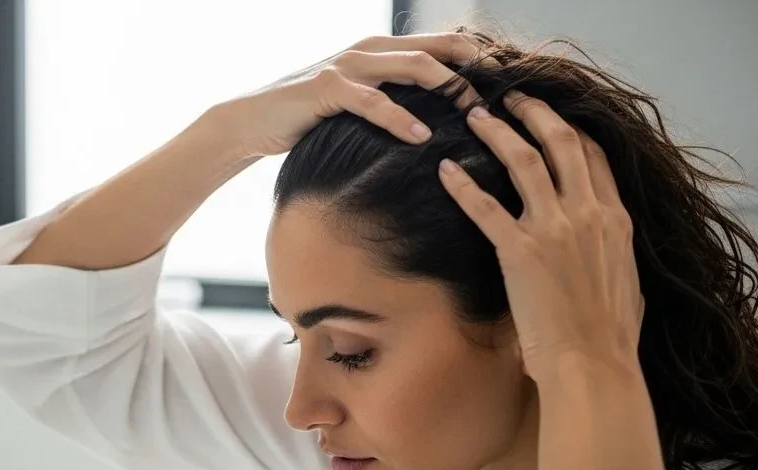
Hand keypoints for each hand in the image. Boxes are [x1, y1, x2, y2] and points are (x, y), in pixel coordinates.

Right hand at [214, 33, 488, 158]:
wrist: (252, 120)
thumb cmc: (309, 117)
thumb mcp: (357, 104)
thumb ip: (391, 101)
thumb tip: (437, 124)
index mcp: (379, 50)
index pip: (439, 44)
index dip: (475, 59)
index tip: (505, 84)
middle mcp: (368, 49)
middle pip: (435, 48)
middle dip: (472, 69)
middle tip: (501, 96)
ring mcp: (348, 65)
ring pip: (411, 66)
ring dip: (447, 86)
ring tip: (473, 111)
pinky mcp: (328, 88)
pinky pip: (372, 101)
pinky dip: (398, 118)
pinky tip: (420, 137)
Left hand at [437, 92, 643, 383]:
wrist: (594, 365)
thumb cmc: (610, 339)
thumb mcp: (628, 285)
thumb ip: (615, 258)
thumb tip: (609, 256)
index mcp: (616, 220)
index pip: (593, 157)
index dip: (569, 129)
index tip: (550, 117)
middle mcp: (588, 214)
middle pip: (561, 143)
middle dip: (534, 113)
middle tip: (511, 98)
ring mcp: (553, 229)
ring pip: (523, 161)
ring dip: (497, 132)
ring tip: (475, 116)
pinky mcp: (518, 251)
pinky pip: (484, 206)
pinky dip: (462, 184)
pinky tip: (444, 170)